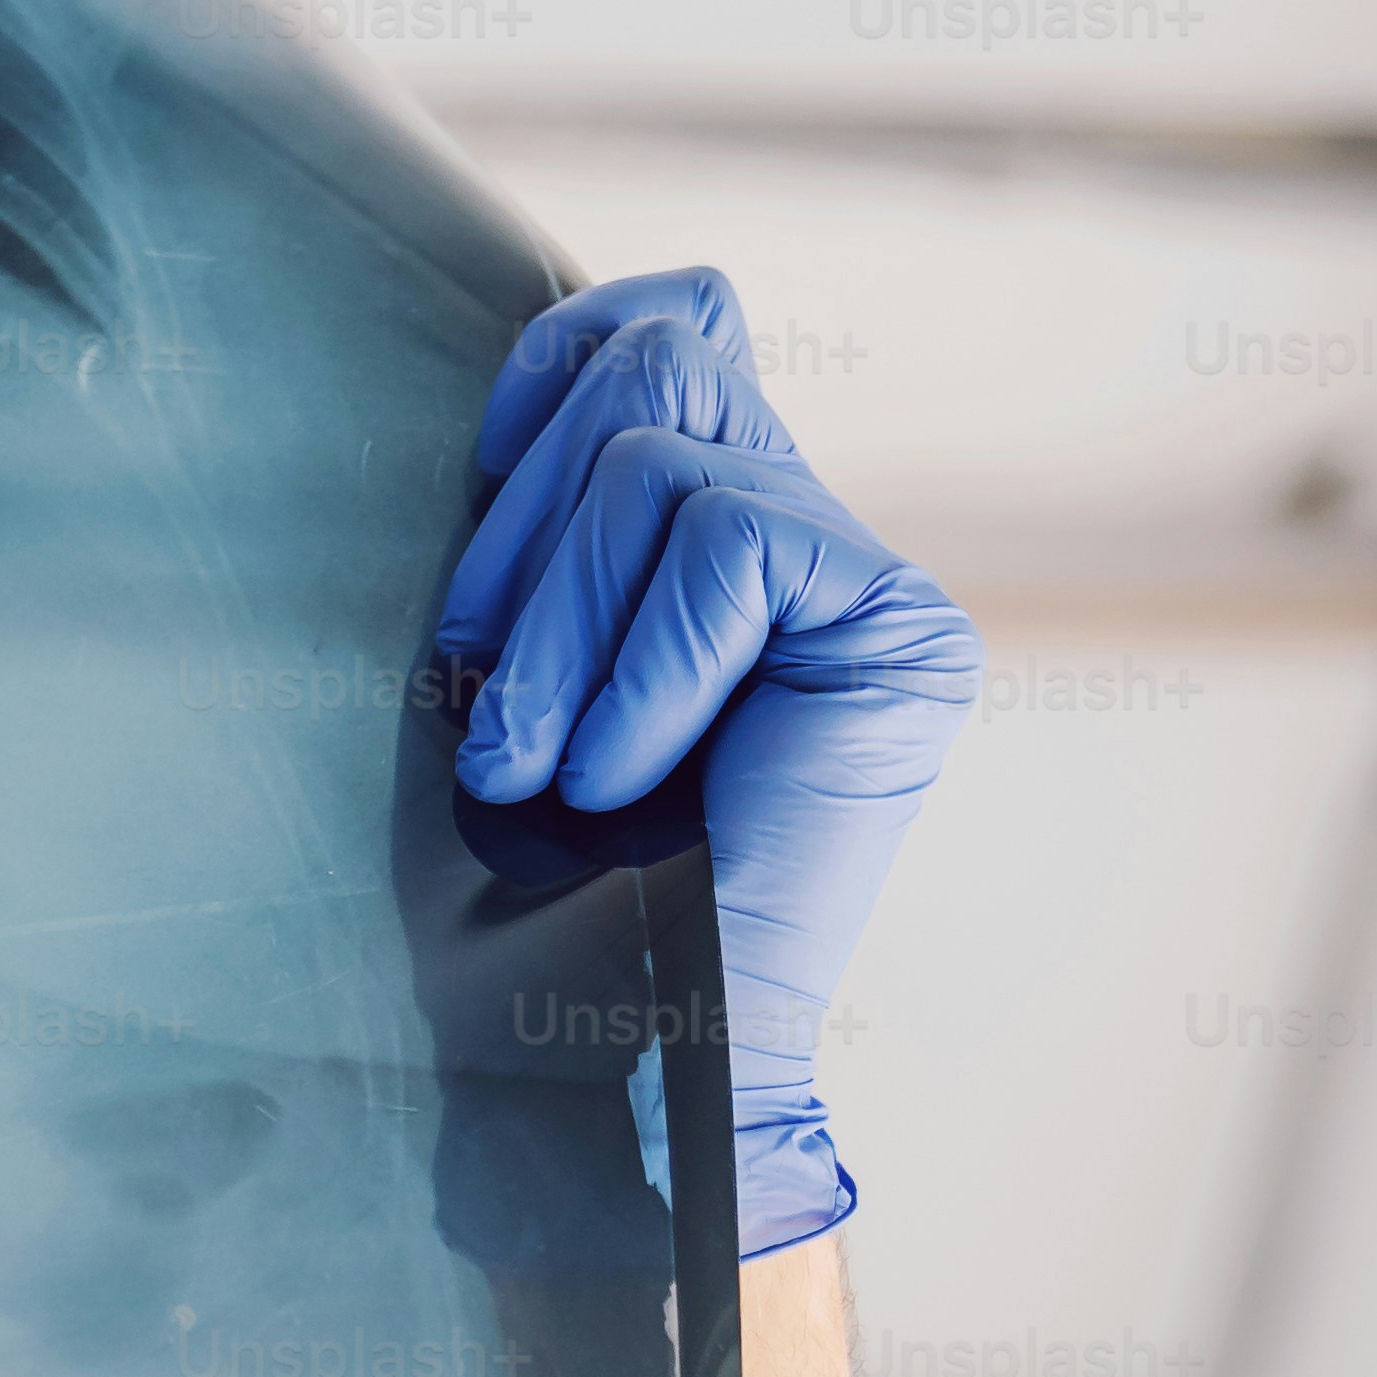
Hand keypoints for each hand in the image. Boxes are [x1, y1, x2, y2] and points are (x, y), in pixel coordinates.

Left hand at [424, 269, 973, 1256]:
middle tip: (485, 710)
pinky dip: (640, 668)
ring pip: (663, 456)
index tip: (474, 485)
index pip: (663, 319)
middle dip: (523, 531)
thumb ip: (547, 518)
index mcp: (711, 523)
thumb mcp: (504, 662)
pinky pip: (725, 541)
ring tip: (540, 771)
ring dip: (558, 628)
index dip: (553, 366)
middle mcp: (805, 531)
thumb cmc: (534, 893)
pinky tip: (625, 781)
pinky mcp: (902, 629)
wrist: (623, 1057)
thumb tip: (537, 364)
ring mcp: (864, 579)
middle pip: (656, 357)